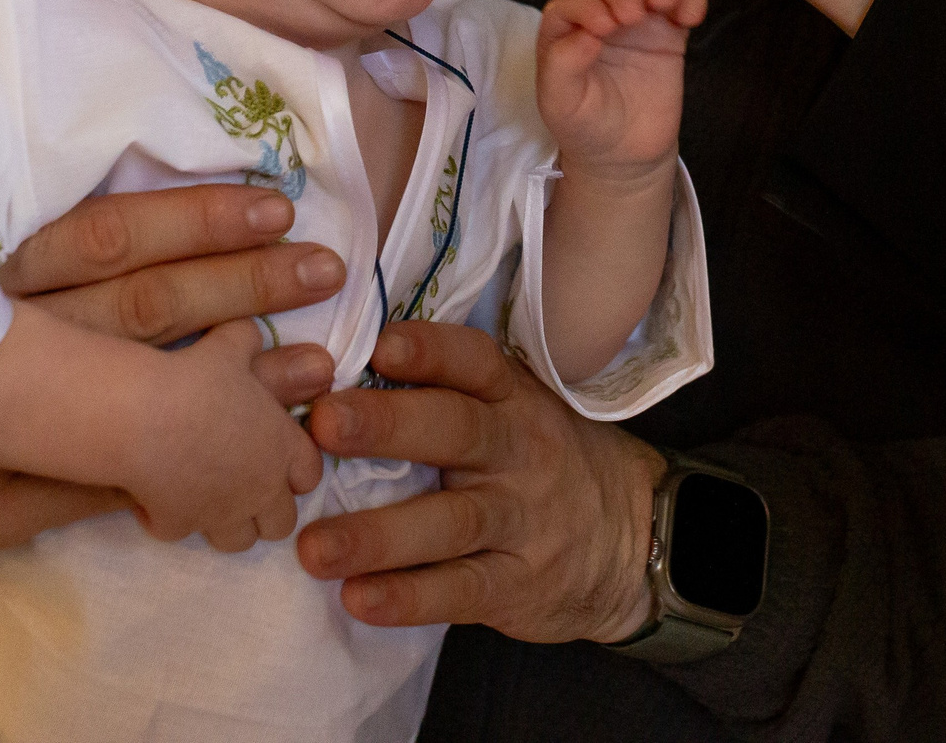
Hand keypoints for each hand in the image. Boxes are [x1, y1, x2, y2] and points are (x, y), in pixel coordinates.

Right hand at [0, 183, 344, 551]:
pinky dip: (175, 471)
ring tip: (316, 361)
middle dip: (240, 290)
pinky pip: (98, 485)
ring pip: (132, 399)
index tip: (276, 204)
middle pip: (137, 308)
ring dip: (235, 381)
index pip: (105, 233)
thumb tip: (150, 143)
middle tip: (324, 268)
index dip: (194, 216)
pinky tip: (241, 454)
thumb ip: (34, 220)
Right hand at [123, 322, 323, 550]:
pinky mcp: (179, 526)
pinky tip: (159, 498)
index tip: (275, 456)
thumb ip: (248, 342)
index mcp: (281, 448)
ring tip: (208, 497)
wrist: (144, 418)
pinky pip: (183, 532)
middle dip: (268, 508)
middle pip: (281, 521)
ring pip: (239, 541)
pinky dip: (174, 520)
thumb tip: (252, 336)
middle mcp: (259, 489)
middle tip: (243, 484)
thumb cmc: (199, 377)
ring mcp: (220, 514)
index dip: (296, 468)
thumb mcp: (232, 344)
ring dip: (228, 523)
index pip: (310, 475)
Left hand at [296, 321, 665, 641]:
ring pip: (450, 521)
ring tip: (314, 547)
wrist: (631, 536)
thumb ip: (447, 392)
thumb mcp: (516, 410)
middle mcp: (519, 450)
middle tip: (324, 423)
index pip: (474, 363)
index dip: (430, 351)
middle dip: (389, 425)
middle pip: (457, 431)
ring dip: (379, 534)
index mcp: (512, 397)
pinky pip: (460, 590)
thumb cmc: (543, 461)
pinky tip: (359, 599)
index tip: (378, 346)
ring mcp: (521, 519)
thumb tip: (336, 370)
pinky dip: (409, 597)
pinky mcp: (516, 584)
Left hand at [537, 0, 707, 174]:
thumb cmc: (584, 125)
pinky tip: (688, 18)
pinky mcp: (669, 33)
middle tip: (631, 17)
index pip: (571, 1)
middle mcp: (599, 19)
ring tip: (662, 3)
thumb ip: (561, 67)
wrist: (625, 155)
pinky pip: (682, 0)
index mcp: (565, 32)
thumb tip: (584, 36)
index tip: (602, 29)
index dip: (586, 5)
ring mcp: (637, 23)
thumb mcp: (560, 103)